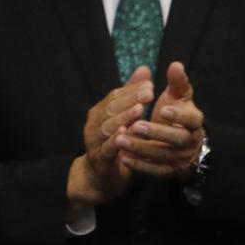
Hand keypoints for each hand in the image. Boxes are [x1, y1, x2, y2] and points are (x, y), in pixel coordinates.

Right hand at [69, 67, 153, 206]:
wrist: (100, 175)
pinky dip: (116, 141)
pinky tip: (127, 135)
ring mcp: (94, 141)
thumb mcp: (124, 115)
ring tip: (140, 110)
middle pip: (111, 108)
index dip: (131, 89)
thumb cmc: (115, 142)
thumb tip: (144, 69)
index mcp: (100, 111)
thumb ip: (132, 93)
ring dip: (124, 118)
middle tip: (148, 93)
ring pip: (108, 127)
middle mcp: (94, 123)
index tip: (150, 82)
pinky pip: (107, 148)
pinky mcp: (99, 159)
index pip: (114, 96)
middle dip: (130, 100)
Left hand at [117, 61, 204, 177]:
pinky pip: (156, 170)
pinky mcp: (170, 170)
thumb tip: (175, 65)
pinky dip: (140, 165)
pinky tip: (122, 157)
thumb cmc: (175, 112)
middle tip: (135, 126)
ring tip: (120, 140)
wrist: (180, 141)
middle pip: (177, 139)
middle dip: (156, 133)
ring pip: (163, 155)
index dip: (179, 115)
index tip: (162, 109)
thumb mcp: (177, 96)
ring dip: (141, 148)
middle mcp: (191, 141)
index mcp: (195, 121)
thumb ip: (177, 82)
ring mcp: (181, 158)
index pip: (191, 119)